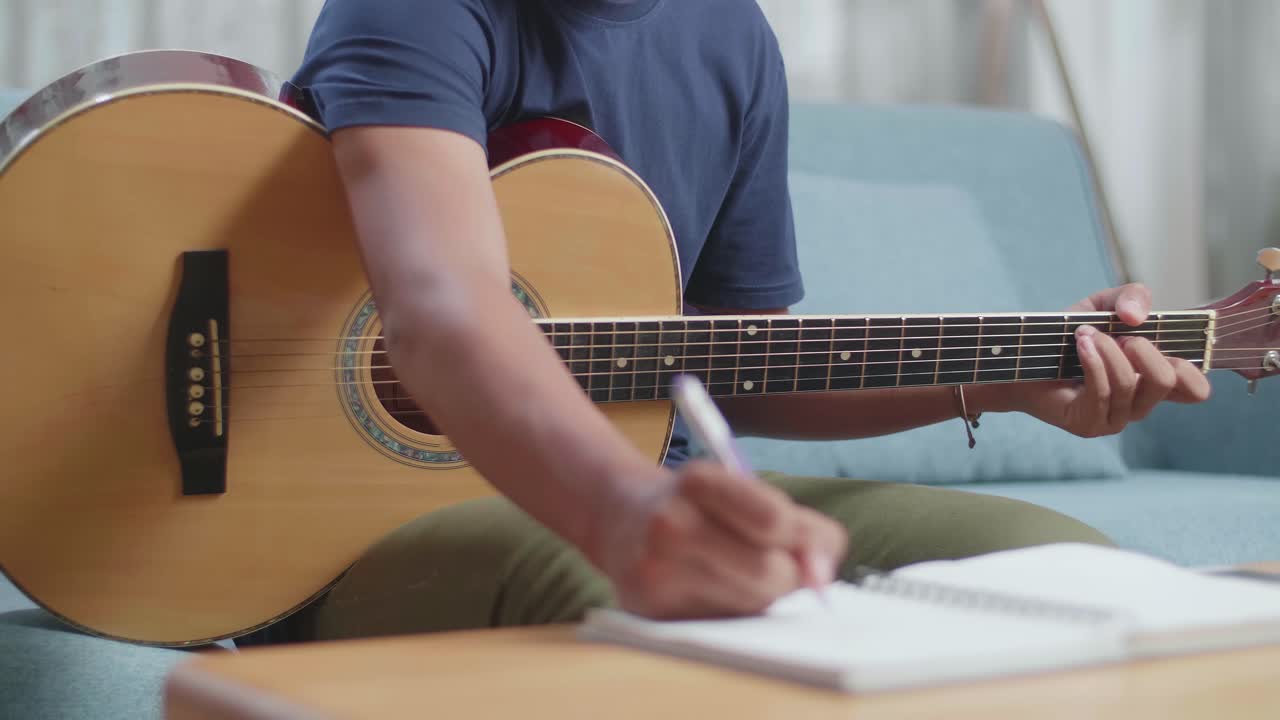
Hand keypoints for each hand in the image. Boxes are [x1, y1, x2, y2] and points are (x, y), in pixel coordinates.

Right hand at [596, 461, 846, 619]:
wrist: (618, 515)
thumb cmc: (695, 504)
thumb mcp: (739, 488)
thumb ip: (794, 524)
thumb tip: (822, 575)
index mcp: (697, 481)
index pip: (776, 521)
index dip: (809, 538)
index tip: (818, 544)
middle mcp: (669, 524)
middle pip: (769, 572)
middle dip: (790, 574)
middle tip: (780, 563)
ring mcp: (655, 571)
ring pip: (751, 604)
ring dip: (762, 595)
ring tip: (738, 572)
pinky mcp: (649, 611)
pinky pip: (723, 625)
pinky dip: (734, 613)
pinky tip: (715, 590)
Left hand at [983, 283, 1211, 437]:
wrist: (1019, 359)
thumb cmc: (1065, 336)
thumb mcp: (1103, 305)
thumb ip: (1131, 297)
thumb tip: (1138, 317)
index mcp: (1151, 381)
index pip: (1195, 389)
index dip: (1191, 368)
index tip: (1165, 343)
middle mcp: (1138, 404)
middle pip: (1169, 381)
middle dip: (1145, 349)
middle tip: (1120, 336)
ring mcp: (1115, 419)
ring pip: (1132, 384)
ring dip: (1109, 350)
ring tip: (1085, 334)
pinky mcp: (1088, 424)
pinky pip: (1103, 392)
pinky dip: (1093, 361)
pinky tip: (1081, 344)